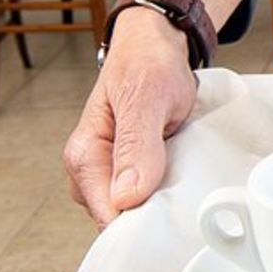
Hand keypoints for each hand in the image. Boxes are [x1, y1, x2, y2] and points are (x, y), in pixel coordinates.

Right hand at [62, 8, 196, 226]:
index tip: (173, 221)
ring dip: (162, 203)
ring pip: (135, 211)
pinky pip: (146, 195)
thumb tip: (125, 197)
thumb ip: (136, 146)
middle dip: (153, 217)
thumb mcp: (146, 98)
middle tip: (189, 199)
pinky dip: (165, 191)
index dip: (140, 225)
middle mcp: (90, 170)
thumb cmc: (148, 64)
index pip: (107, 216)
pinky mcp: (128, 170)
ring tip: (187, 181)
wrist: (155, 45)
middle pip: (121, 220)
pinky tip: (182, 177)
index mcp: (84, 156)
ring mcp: (109, 172)